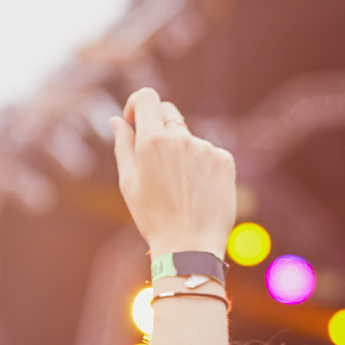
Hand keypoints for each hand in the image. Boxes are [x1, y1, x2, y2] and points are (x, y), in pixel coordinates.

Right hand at [111, 88, 235, 256]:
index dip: (139, 103)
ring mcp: (207, 148)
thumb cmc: (153, 218)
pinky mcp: (226, 160)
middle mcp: (181, 139)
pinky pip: (210, 153)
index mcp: (153, 141)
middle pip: (169, 114)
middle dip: (159, 127)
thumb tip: (118, 120)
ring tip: (180, 188)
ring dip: (182, 153)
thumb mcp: (129, 182)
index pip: (148, 97)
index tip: (136, 120)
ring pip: (189, 138)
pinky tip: (199, 191)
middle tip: (157, 159)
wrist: (190, 247)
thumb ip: (124, 146)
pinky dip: (202, 165)